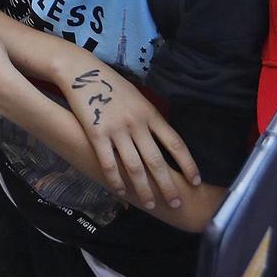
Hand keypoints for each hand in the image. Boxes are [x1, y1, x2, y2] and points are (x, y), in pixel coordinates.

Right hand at [55, 55, 200, 209]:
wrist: (82, 71)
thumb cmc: (111, 84)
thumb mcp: (138, 98)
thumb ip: (149, 119)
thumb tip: (163, 140)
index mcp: (150, 113)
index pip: (175, 143)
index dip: (187, 164)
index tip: (195, 182)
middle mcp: (137, 124)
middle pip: (157, 161)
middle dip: (168, 185)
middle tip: (177, 204)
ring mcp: (116, 130)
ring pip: (135, 167)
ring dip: (144, 189)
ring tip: (151, 204)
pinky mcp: (96, 134)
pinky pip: (109, 163)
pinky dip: (116, 180)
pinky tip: (121, 192)